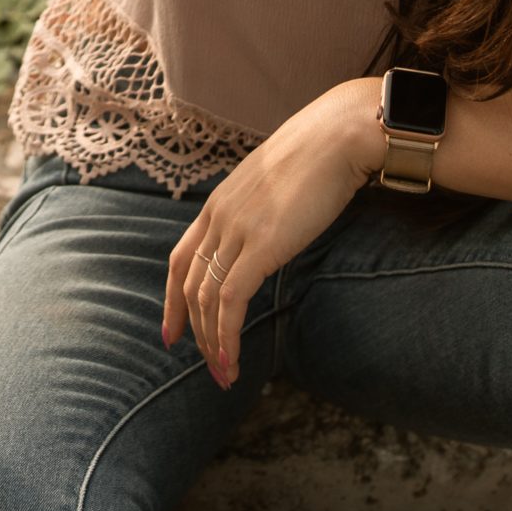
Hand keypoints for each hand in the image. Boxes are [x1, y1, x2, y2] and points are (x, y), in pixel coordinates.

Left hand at [162, 77, 386, 388]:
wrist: (339, 135)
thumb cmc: (319, 155)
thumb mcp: (276, 184)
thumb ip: (262, 209)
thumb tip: (273, 231)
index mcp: (219, 202)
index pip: (181, 258)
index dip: (172, 299)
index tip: (172, 333)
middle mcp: (219, 216)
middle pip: (190, 285)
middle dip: (195, 332)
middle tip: (210, 367)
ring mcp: (236, 230)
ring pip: (207, 298)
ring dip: (213, 343)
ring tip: (225, 375)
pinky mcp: (260, 245)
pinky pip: (231, 301)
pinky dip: (227, 335)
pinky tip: (234, 359)